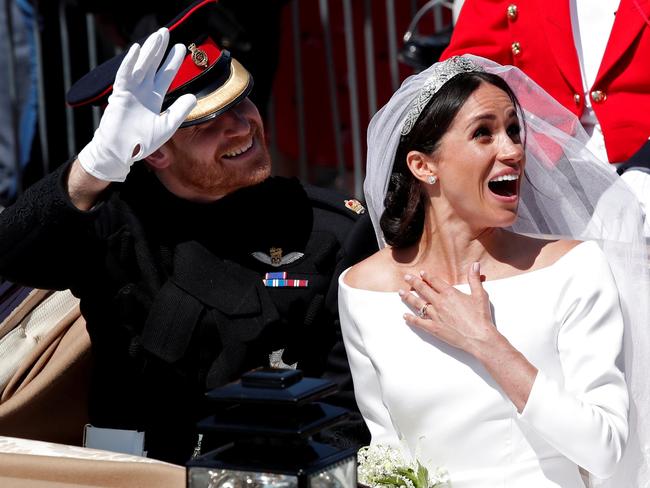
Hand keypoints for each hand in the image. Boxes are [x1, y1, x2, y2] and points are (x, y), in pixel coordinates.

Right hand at [77, 28, 196, 181]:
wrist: (122, 152)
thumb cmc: (142, 142)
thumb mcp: (166, 126)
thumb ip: (179, 111)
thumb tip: (193, 96)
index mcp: (154, 98)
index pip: (165, 75)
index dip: (172, 62)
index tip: (182, 48)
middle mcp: (142, 91)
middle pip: (153, 66)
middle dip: (160, 50)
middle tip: (166, 33)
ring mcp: (130, 92)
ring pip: (140, 66)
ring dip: (148, 51)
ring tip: (157, 36)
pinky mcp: (120, 95)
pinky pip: (125, 75)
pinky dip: (130, 63)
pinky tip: (137, 49)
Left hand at [399, 263, 497, 355]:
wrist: (478, 337)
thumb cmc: (480, 317)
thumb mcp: (480, 295)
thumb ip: (474, 279)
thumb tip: (475, 265)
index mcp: (450, 294)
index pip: (435, 282)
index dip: (427, 277)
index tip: (421, 273)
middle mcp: (440, 303)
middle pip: (423, 289)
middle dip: (413, 282)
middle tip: (406, 277)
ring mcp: (435, 315)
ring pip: (418, 304)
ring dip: (408, 297)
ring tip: (400, 293)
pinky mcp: (433, 328)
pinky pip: (419, 322)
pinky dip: (410, 319)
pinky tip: (405, 316)